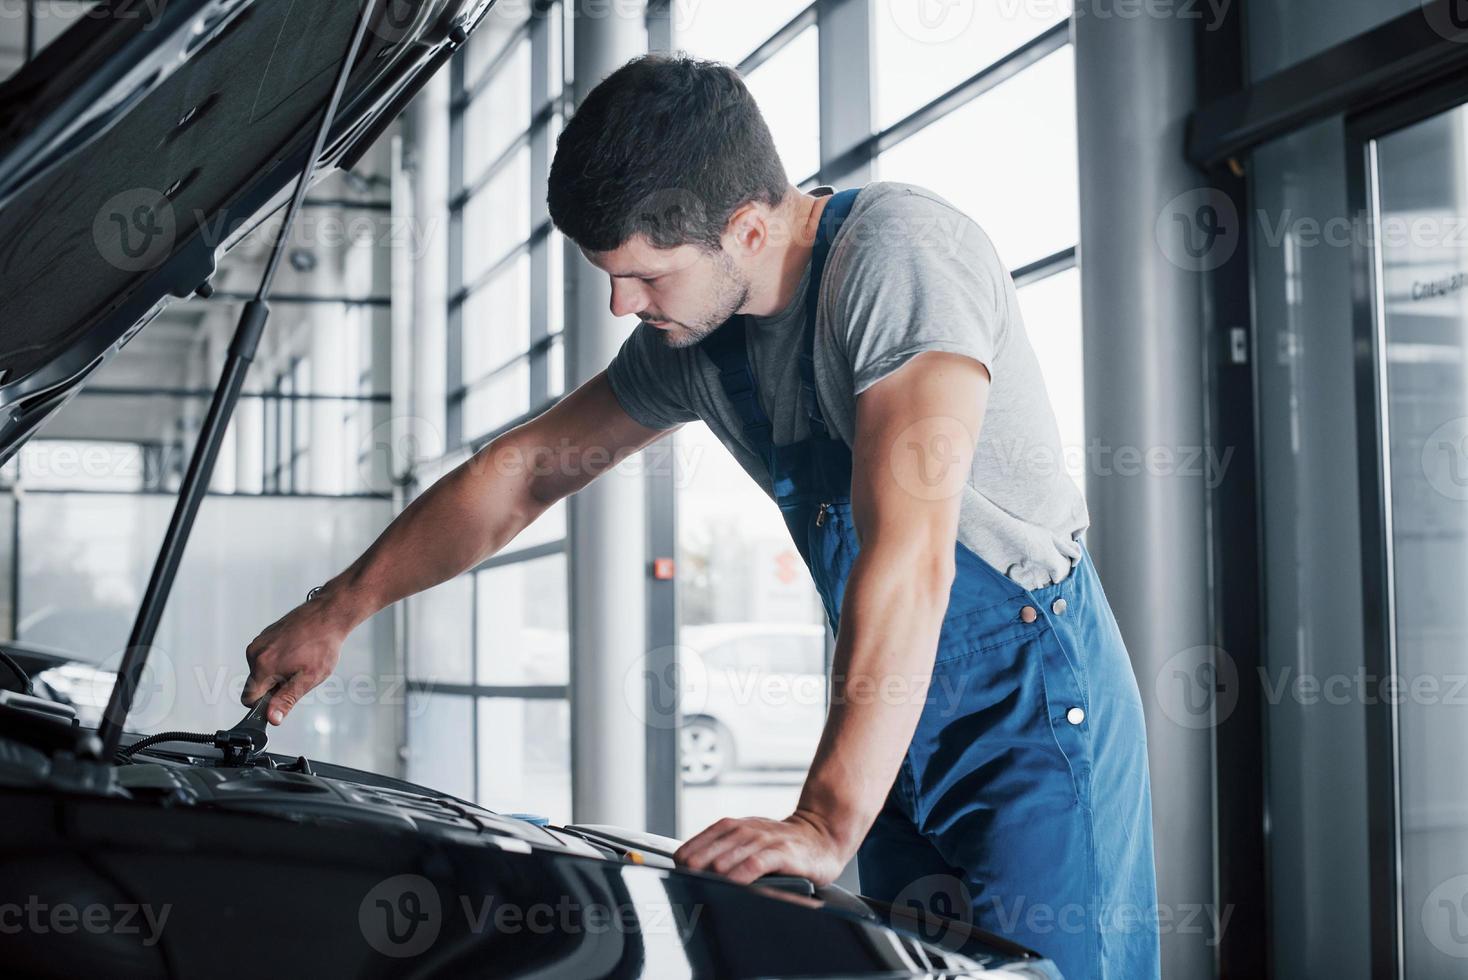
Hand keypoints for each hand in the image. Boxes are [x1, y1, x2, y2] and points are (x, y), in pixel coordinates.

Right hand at [241, 595, 351, 724]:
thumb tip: (271, 718)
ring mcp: (259, 642)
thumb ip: (287, 699)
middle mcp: (255, 652)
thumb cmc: (322, 644)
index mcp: (263, 665)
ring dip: (276, 673)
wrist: (328, 615)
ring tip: (299, 662)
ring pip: (261, 671)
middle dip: (273, 687)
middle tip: (297, 677)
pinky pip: (264, 657)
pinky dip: (277, 660)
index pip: (248, 699)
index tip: (279, 701)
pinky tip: (296, 652)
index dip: (264, 705)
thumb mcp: (309, 678)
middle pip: (256, 685)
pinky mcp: (264, 635)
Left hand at [672, 809, 851, 885]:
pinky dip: (742, 875)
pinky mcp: (783, 852)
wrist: (822, 835)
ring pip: (727, 859)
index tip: (676, 884)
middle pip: (705, 855)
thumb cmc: (781, 845)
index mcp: (730, 828)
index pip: (692, 847)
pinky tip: (733, 886)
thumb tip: (689, 874)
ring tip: (704, 894)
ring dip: (713, 877)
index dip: (681, 868)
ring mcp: (763, 840)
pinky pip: (756, 863)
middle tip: (688, 896)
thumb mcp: (749, 842)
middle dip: (693, 876)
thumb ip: (723, 854)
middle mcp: (744, 830)